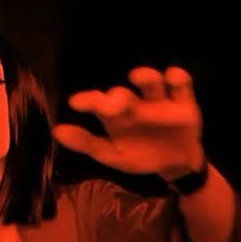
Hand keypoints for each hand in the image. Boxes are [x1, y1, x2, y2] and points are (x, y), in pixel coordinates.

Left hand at [51, 67, 205, 180]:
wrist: (174, 164)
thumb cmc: (139, 155)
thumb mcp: (112, 154)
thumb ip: (86, 143)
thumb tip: (57, 131)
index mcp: (116, 117)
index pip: (98, 104)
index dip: (88, 101)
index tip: (76, 103)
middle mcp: (135, 105)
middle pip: (124, 94)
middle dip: (117, 97)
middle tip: (110, 106)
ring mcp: (159, 101)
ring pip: (152, 82)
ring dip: (145, 77)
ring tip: (136, 77)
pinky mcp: (184, 102)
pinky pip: (182, 85)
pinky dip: (177, 77)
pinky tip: (171, 77)